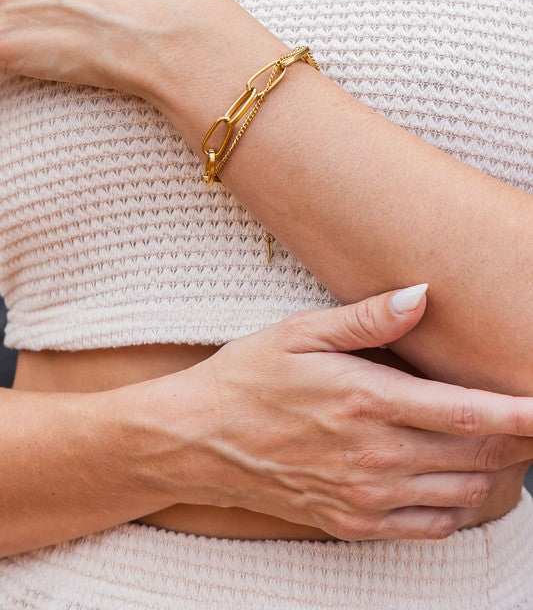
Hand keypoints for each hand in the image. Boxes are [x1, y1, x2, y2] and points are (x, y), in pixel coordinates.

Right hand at [187, 284, 532, 540]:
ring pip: (460, 492)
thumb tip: (422, 295)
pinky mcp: (351, 522)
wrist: (199, 440)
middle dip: (514, 439)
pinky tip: (453, 482)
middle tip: (526, 420)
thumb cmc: (250, 377)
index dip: (518, 412)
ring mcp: (364, 495)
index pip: (465, 413)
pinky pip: (427, 527)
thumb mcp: (300, 333)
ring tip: (495, 445)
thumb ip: (366, 319)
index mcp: (366, 400)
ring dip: (490, 470)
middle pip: (474, 455)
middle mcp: (373, 454)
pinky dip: (455, 507)